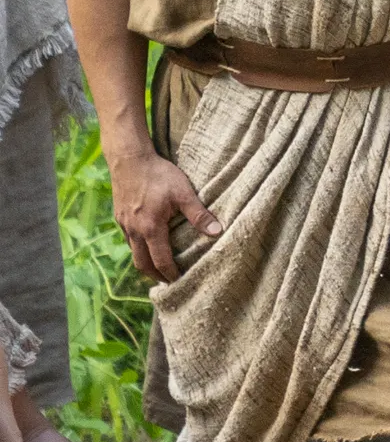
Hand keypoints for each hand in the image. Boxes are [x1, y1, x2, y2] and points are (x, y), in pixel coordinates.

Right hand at [109, 148, 215, 283]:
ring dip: (146, 262)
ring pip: (133, 251)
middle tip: (169, 282)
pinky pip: (128, 239)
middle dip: (155, 275)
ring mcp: (124, 224)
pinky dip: (139, 248)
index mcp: (150, 228)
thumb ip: (199, 214)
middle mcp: (134, 230)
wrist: (129, 158)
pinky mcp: (119, 216)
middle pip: (142, 263)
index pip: (160, 261)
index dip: (170, 274)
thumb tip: (218, 232)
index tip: (180, 281)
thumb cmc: (158, 174)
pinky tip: (149, 244)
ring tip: (160, 267)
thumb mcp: (184, 193)